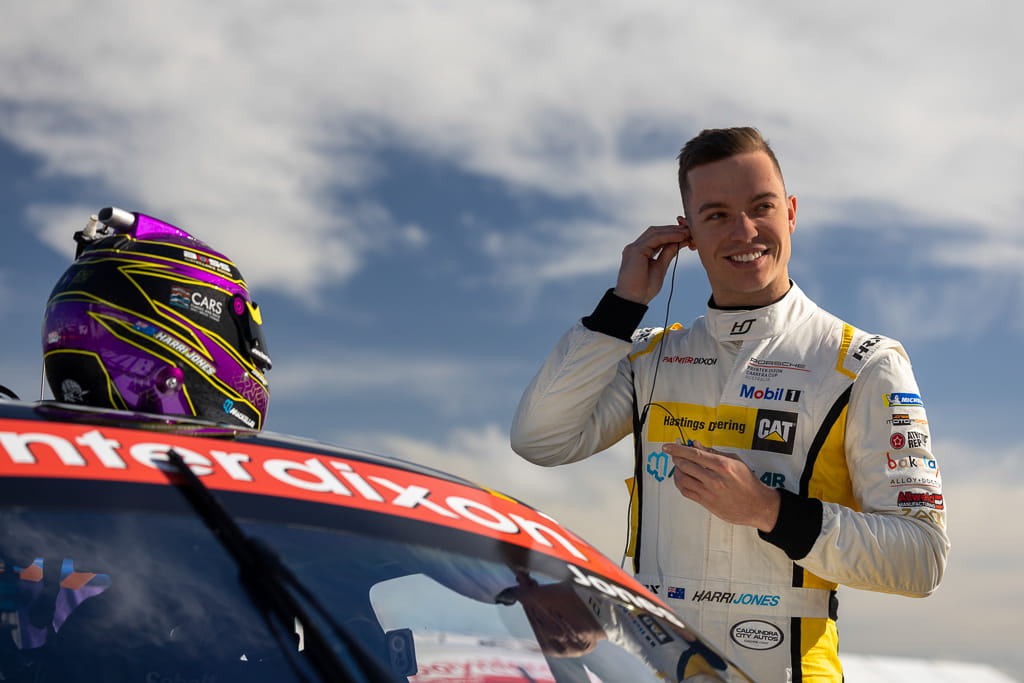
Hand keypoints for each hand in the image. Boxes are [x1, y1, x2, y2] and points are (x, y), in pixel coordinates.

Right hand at [613, 219, 692, 304]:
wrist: (633, 300)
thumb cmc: (644, 289)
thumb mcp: (660, 267)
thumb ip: (667, 254)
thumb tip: (678, 243)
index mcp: (640, 252)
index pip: (656, 237)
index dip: (672, 234)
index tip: (687, 235)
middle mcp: (635, 247)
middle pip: (655, 231)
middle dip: (673, 229)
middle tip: (690, 230)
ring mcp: (634, 248)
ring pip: (655, 232)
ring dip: (673, 231)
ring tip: (687, 232)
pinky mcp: (636, 250)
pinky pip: (655, 238)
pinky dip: (669, 236)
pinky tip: (681, 237)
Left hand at [664, 441, 779, 531]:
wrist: (757, 505)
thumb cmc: (748, 482)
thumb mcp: (735, 461)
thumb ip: (713, 452)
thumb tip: (695, 445)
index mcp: (722, 465)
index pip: (694, 454)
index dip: (677, 449)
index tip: (667, 447)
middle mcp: (714, 479)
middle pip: (685, 466)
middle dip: (676, 458)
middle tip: (674, 454)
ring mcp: (709, 492)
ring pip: (682, 479)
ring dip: (676, 471)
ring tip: (679, 466)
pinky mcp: (706, 503)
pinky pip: (686, 491)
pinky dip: (680, 483)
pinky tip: (682, 478)